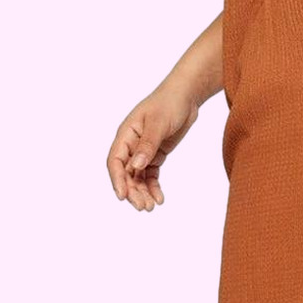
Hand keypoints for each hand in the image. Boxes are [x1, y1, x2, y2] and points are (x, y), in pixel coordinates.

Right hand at [106, 80, 199, 211]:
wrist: (187, 96)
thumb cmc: (169, 103)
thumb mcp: (159, 123)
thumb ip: (148, 145)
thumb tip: (136, 166)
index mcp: (126, 134)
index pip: (115, 161)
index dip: (117, 179)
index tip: (122, 196)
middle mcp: (131, 144)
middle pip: (126, 173)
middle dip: (132, 191)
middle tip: (143, 207)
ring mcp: (143, 150)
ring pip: (138, 177)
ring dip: (143, 192)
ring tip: (151, 207)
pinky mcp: (155, 154)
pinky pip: (150, 175)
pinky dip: (153, 187)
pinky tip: (160, 199)